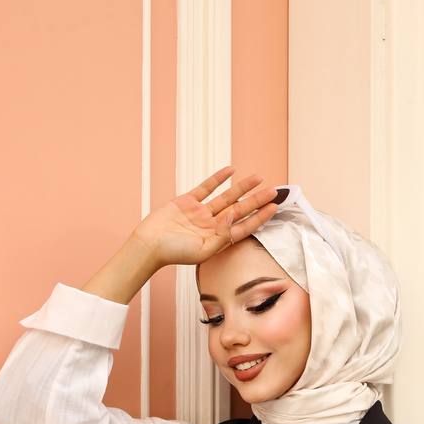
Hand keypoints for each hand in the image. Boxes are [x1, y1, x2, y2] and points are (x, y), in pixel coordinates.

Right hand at [131, 166, 279, 269]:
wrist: (149, 244)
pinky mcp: (188, 201)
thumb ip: (222, 235)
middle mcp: (212, 225)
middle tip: (274, 191)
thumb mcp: (202, 250)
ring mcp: (201, 212)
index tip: (274, 207)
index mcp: (218, 239)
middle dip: (257, 200)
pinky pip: (206, 187)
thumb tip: (233, 215)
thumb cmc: (174, 253)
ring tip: (259, 178)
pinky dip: (218, 179)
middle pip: (240, 209)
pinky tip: (231, 171)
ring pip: (227, 196)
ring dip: (243, 187)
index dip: (260, 217)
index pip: (244, 226)